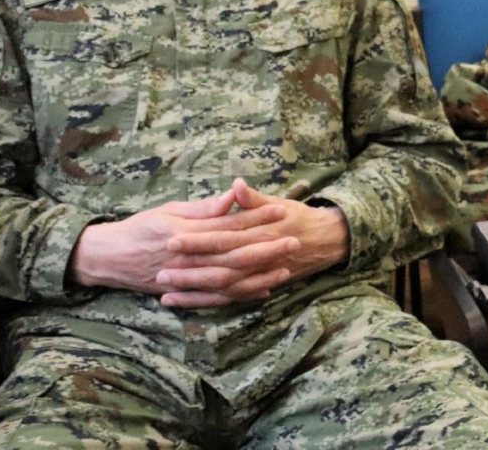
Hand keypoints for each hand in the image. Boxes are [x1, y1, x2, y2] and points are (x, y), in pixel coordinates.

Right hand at [69, 180, 298, 303]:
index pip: (228, 225)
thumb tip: (233, 195)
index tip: (282, 212)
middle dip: (266, 248)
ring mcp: (185, 278)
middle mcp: (186, 257)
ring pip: (228, 280)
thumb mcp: (168, 210)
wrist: (106, 258)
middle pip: (234, 254)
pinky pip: (215, 298)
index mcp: (184, 231)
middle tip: (295, 240)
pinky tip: (261, 291)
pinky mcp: (183, 293)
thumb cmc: (139, 228)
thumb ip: (202, 207)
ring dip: (258, 275)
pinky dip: (239, 296)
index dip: (256, 219)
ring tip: (285, 269)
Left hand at [154, 180, 350, 308]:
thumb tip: (236, 185)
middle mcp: (260, 258)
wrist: (326, 241)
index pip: (224, 238)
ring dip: (194, 291)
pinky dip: (206, 302)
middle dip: (190, 271)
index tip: (172, 240)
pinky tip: (183, 303)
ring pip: (223, 289)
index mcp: (261, 233)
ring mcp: (259, 276)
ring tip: (165, 291)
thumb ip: (254, 199)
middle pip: (221, 268)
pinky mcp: (257, 287)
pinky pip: (229, 299)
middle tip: (161, 271)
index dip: (198, 240)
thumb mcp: (279, 203)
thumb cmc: (298, 217)